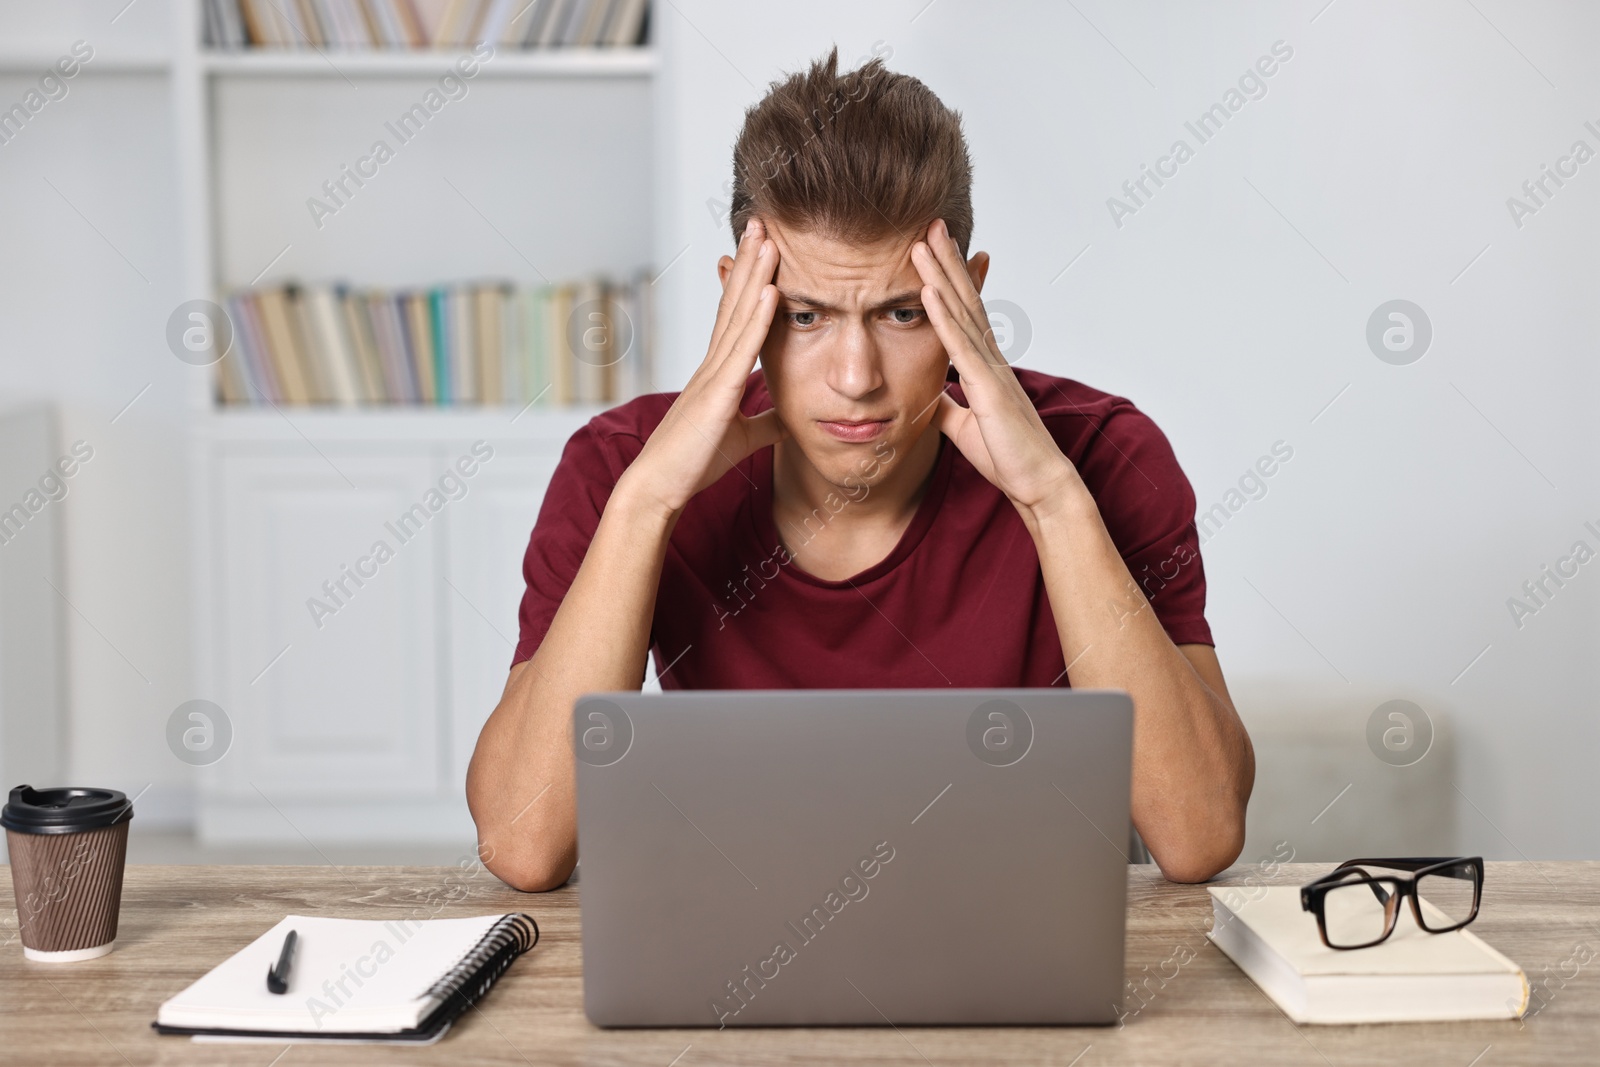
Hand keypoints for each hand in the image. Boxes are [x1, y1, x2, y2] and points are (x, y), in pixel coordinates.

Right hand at [620, 218, 786, 516]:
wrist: (659, 489)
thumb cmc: (693, 465)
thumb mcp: (742, 438)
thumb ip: (764, 422)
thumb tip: (790, 417)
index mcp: (717, 373)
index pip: (735, 317)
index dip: (748, 281)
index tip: (762, 249)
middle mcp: (713, 364)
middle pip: (734, 302)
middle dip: (749, 260)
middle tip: (762, 221)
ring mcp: (713, 375)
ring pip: (738, 314)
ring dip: (755, 274)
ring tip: (769, 237)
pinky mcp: (717, 394)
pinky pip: (742, 349)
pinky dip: (758, 318)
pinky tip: (771, 289)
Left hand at [912, 219, 1081, 519]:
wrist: (1038, 483)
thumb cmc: (1008, 457)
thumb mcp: (964, 427)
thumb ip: (947, 406)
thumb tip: (929, 394)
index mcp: (984, 366)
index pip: (963, 313)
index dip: (949, 280)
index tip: (934, 249)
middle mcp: (989, 358)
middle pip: (965, 299)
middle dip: (947, 261)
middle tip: (931, 224)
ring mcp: (991, 369)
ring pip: (962, 312)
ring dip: (941, 275)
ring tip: (924, 241)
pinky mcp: (988, 388)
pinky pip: (960, 346)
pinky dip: (943, 317)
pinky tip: (929, 290)